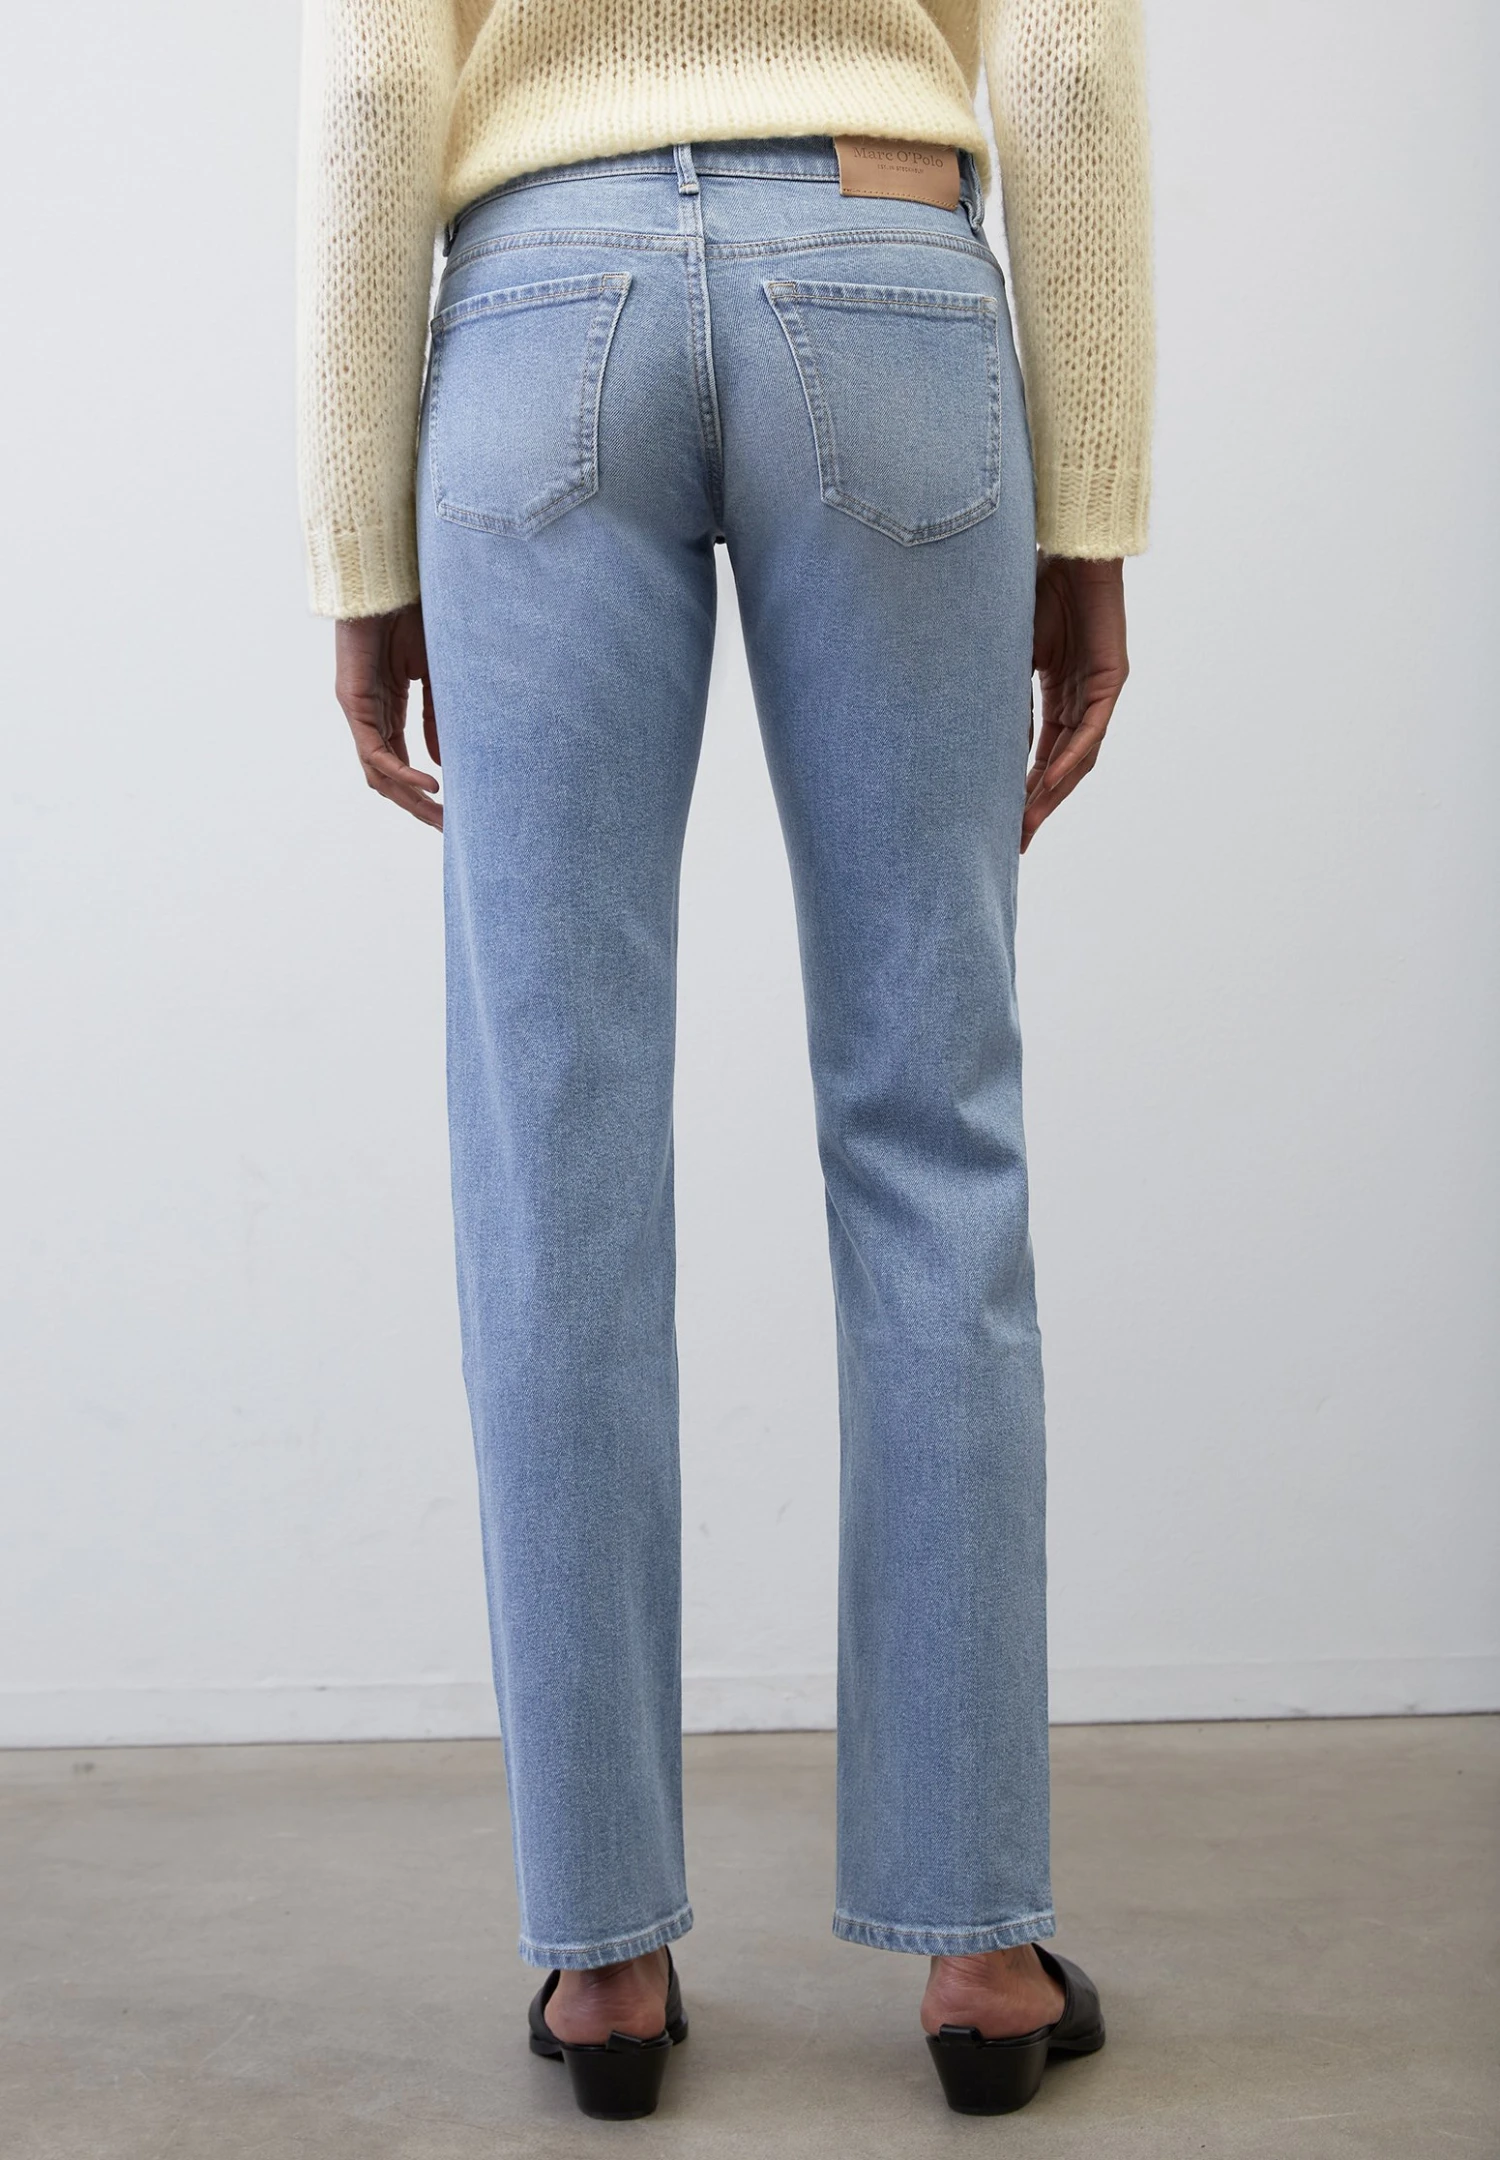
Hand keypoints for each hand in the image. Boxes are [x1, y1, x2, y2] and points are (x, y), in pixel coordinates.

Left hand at [334, 604, 441, 829]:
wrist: (390, 581)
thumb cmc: (412, 617)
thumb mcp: (435, 676)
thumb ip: (436, 720)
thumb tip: (442, 762)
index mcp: (388, 707)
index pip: (401, 760)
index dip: (422, 789)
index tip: (452, 810)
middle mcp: (370, 714)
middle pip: (387, 775)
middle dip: (416, 805)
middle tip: (446, 829)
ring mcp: (359, 710)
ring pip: (378, 771)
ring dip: (408, 798)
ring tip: (439, 817)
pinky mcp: (354, 702)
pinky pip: (375, 751)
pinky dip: (401, 771)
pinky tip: (428, 785)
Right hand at [1023, 555, 1128, 851]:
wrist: (1066, 547)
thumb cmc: (1031, 588)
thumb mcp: (1007, 654)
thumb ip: (1001, 695)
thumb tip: (973, 740)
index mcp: (1058, 693)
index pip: (1043, 753)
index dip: (1024, 789)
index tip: (1003, 822)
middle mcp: (1083, 698)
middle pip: (1063, 766)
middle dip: (1038, 804)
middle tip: (1015, 840)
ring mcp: (1099, 691)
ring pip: (1079, 757)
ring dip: (1053, 792)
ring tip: (1027, 822)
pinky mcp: (1112, 679)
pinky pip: (1090, 731)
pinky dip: (1069, 759)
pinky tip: (1048, 784)